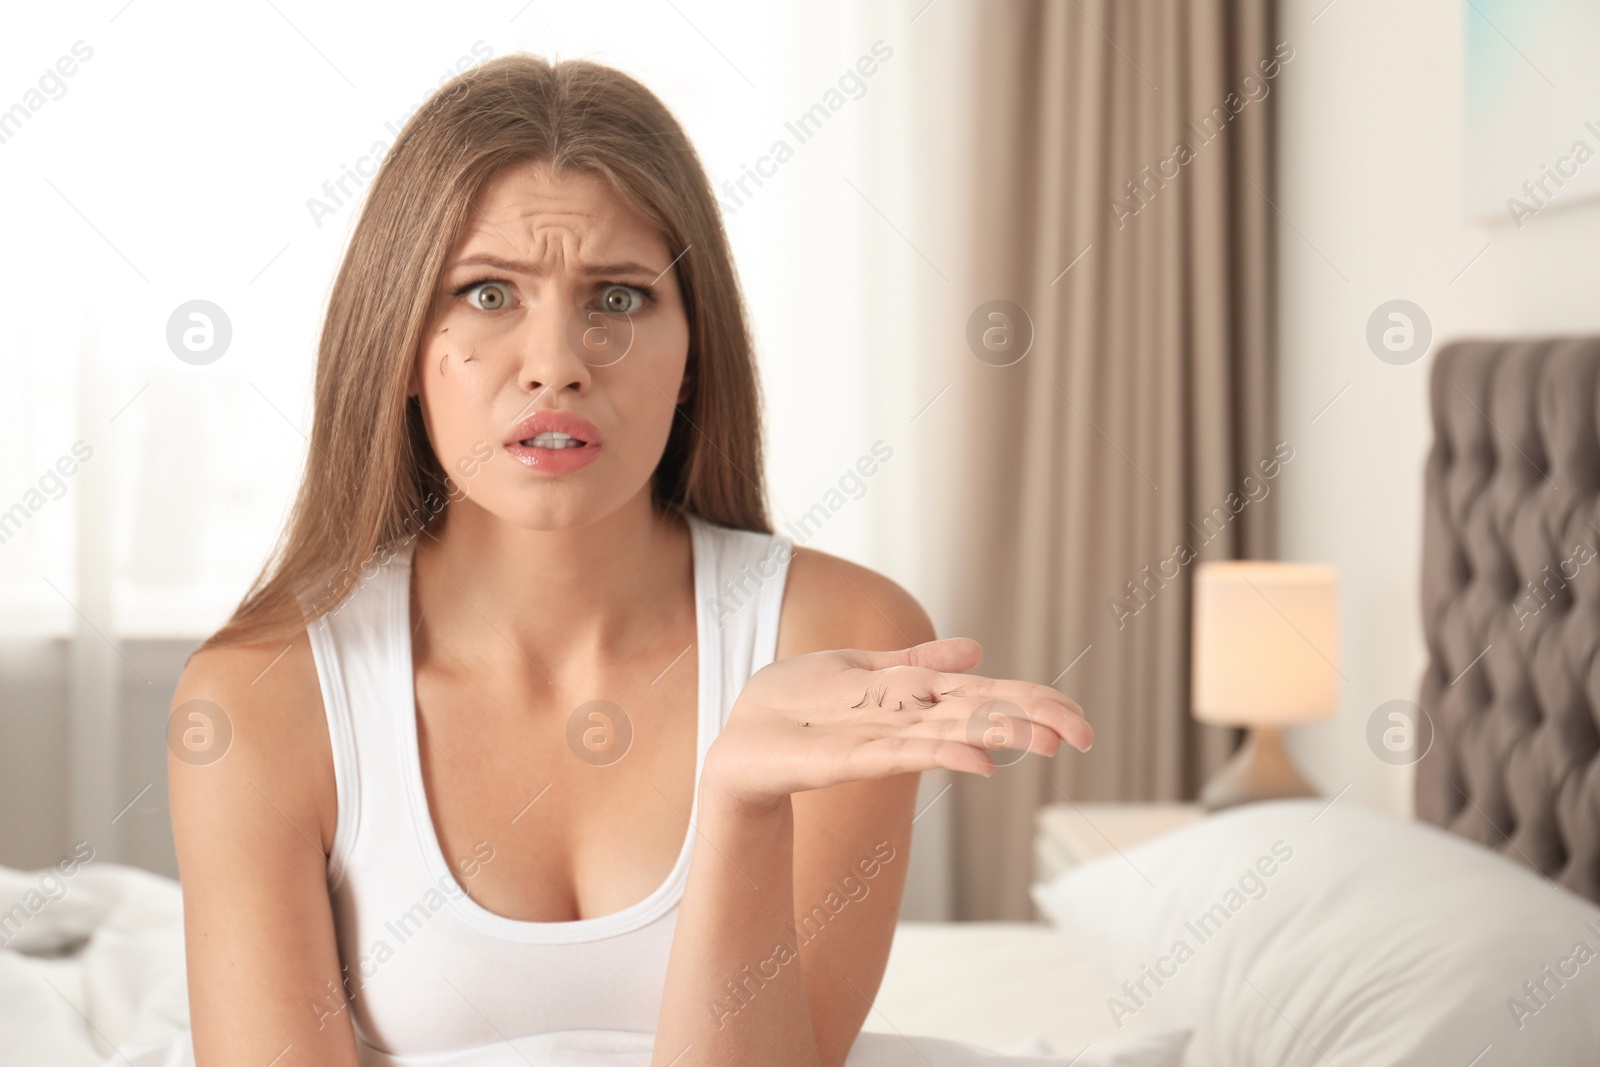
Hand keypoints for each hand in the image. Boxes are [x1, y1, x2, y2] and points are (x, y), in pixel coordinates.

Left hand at [702, 637, 1090, 806]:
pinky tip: (976, 759)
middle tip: (1083, 737)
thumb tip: (977, 650)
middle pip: (980, 716)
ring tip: (1045, 742)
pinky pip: (900, 754)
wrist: (739, 737)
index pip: (986, 696)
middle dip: (1031, 722)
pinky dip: (940, 754)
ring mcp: (880, 740)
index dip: (1032, 703)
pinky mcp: (846, 757)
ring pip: (951, 735)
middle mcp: (906, 720)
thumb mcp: (860, 669)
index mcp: (914, 696)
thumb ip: (916, 662)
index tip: (1081, 721)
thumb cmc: (798, 705)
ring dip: (999, 736)